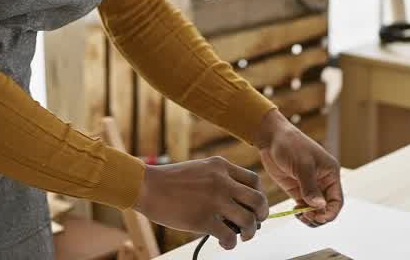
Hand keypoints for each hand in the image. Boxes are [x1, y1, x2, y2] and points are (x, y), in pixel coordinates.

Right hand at [132, 157, 269, 249]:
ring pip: (249, 220)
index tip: (253, 206)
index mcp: (221, 166)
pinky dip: (231, 243)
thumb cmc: (170, 181)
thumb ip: (220, 179)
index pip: (254, 180)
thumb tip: (237, 203)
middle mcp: (222, 181)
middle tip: (255, 224)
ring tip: (242, 236)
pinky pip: (230, 236)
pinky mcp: (203, 219)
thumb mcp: (200, 170)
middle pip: (258, 200)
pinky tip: (224, 243)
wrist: (147, 186)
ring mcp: (214, 200)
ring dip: (250, 232)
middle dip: (262, 215)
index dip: (259, 195)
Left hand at [255, 109, 343, 226]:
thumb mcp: (302, 165)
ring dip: (310, 216)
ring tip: (301, 216)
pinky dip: (301, 212)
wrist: (271, 137)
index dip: (330, 212)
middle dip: (319, 216)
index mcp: (330, 173)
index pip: (337, 200)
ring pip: (315, 209)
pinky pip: (304, 206)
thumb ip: (310, 187)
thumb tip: (320, 206)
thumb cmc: (290, 144)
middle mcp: (323, 181)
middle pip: (327, 207)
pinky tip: (295, 211)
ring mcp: (309, 186)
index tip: (319, 218)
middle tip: (307, 217)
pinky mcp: (297, 188)